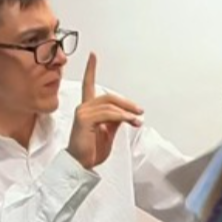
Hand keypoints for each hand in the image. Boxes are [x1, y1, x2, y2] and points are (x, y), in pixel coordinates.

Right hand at [67, 53, 143, 168]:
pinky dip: (122, 117)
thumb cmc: (91, 151)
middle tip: (140, 110)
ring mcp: (82, 113)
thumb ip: (115, 120)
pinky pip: (108, 114)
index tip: (93, 55)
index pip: (88, 85)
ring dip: (128, 112)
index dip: (90, 70)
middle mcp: (83, 108)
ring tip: (137, 120)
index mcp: (88, 109)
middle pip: (108, 96)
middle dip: (127, 102)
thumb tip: (126, 113)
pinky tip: (131, 122)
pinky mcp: (84, 120)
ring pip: (110, 105)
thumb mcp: (108, 132)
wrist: (81, 165)